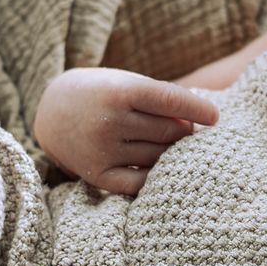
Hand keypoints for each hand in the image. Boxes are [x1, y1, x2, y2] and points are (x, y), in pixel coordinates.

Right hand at [32, 67, 218, 195]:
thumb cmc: (101, 93)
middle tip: (179, 129)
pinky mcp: (97, 174)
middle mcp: (110, 121)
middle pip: (169, 132)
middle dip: (182, 131)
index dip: (197, 109)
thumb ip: (159, 100)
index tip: (215, 118)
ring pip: (159, 158)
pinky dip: (155, 175)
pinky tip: (157, 167)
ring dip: (170, 153)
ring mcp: (102, 150)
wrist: (50, 111)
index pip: (170, 100)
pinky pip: (140, 182)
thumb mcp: (125, 83)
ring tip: (163, 144)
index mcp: (119, 92)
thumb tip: (200, 125)